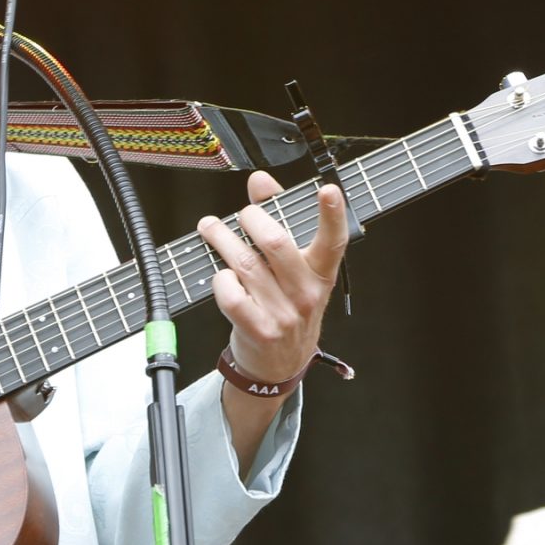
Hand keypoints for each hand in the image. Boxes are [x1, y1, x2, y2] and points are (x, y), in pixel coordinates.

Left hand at [200, 171, 348, 384]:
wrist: (280, 363)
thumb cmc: (287, 306)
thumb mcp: (295, 268)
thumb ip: (279, 219)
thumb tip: (261, 182)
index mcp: (321, 274)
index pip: (333, 241)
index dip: (333, 214)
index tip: (328, 191)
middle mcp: (306, 294)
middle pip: (276, 243)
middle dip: (250, 219)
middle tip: (241, 215)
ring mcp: (283, 314)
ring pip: (246, 264)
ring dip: (222, 240)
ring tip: (211, 229)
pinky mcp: (258, 329)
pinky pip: (231, 293)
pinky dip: (220, 278)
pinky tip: (222, 275)